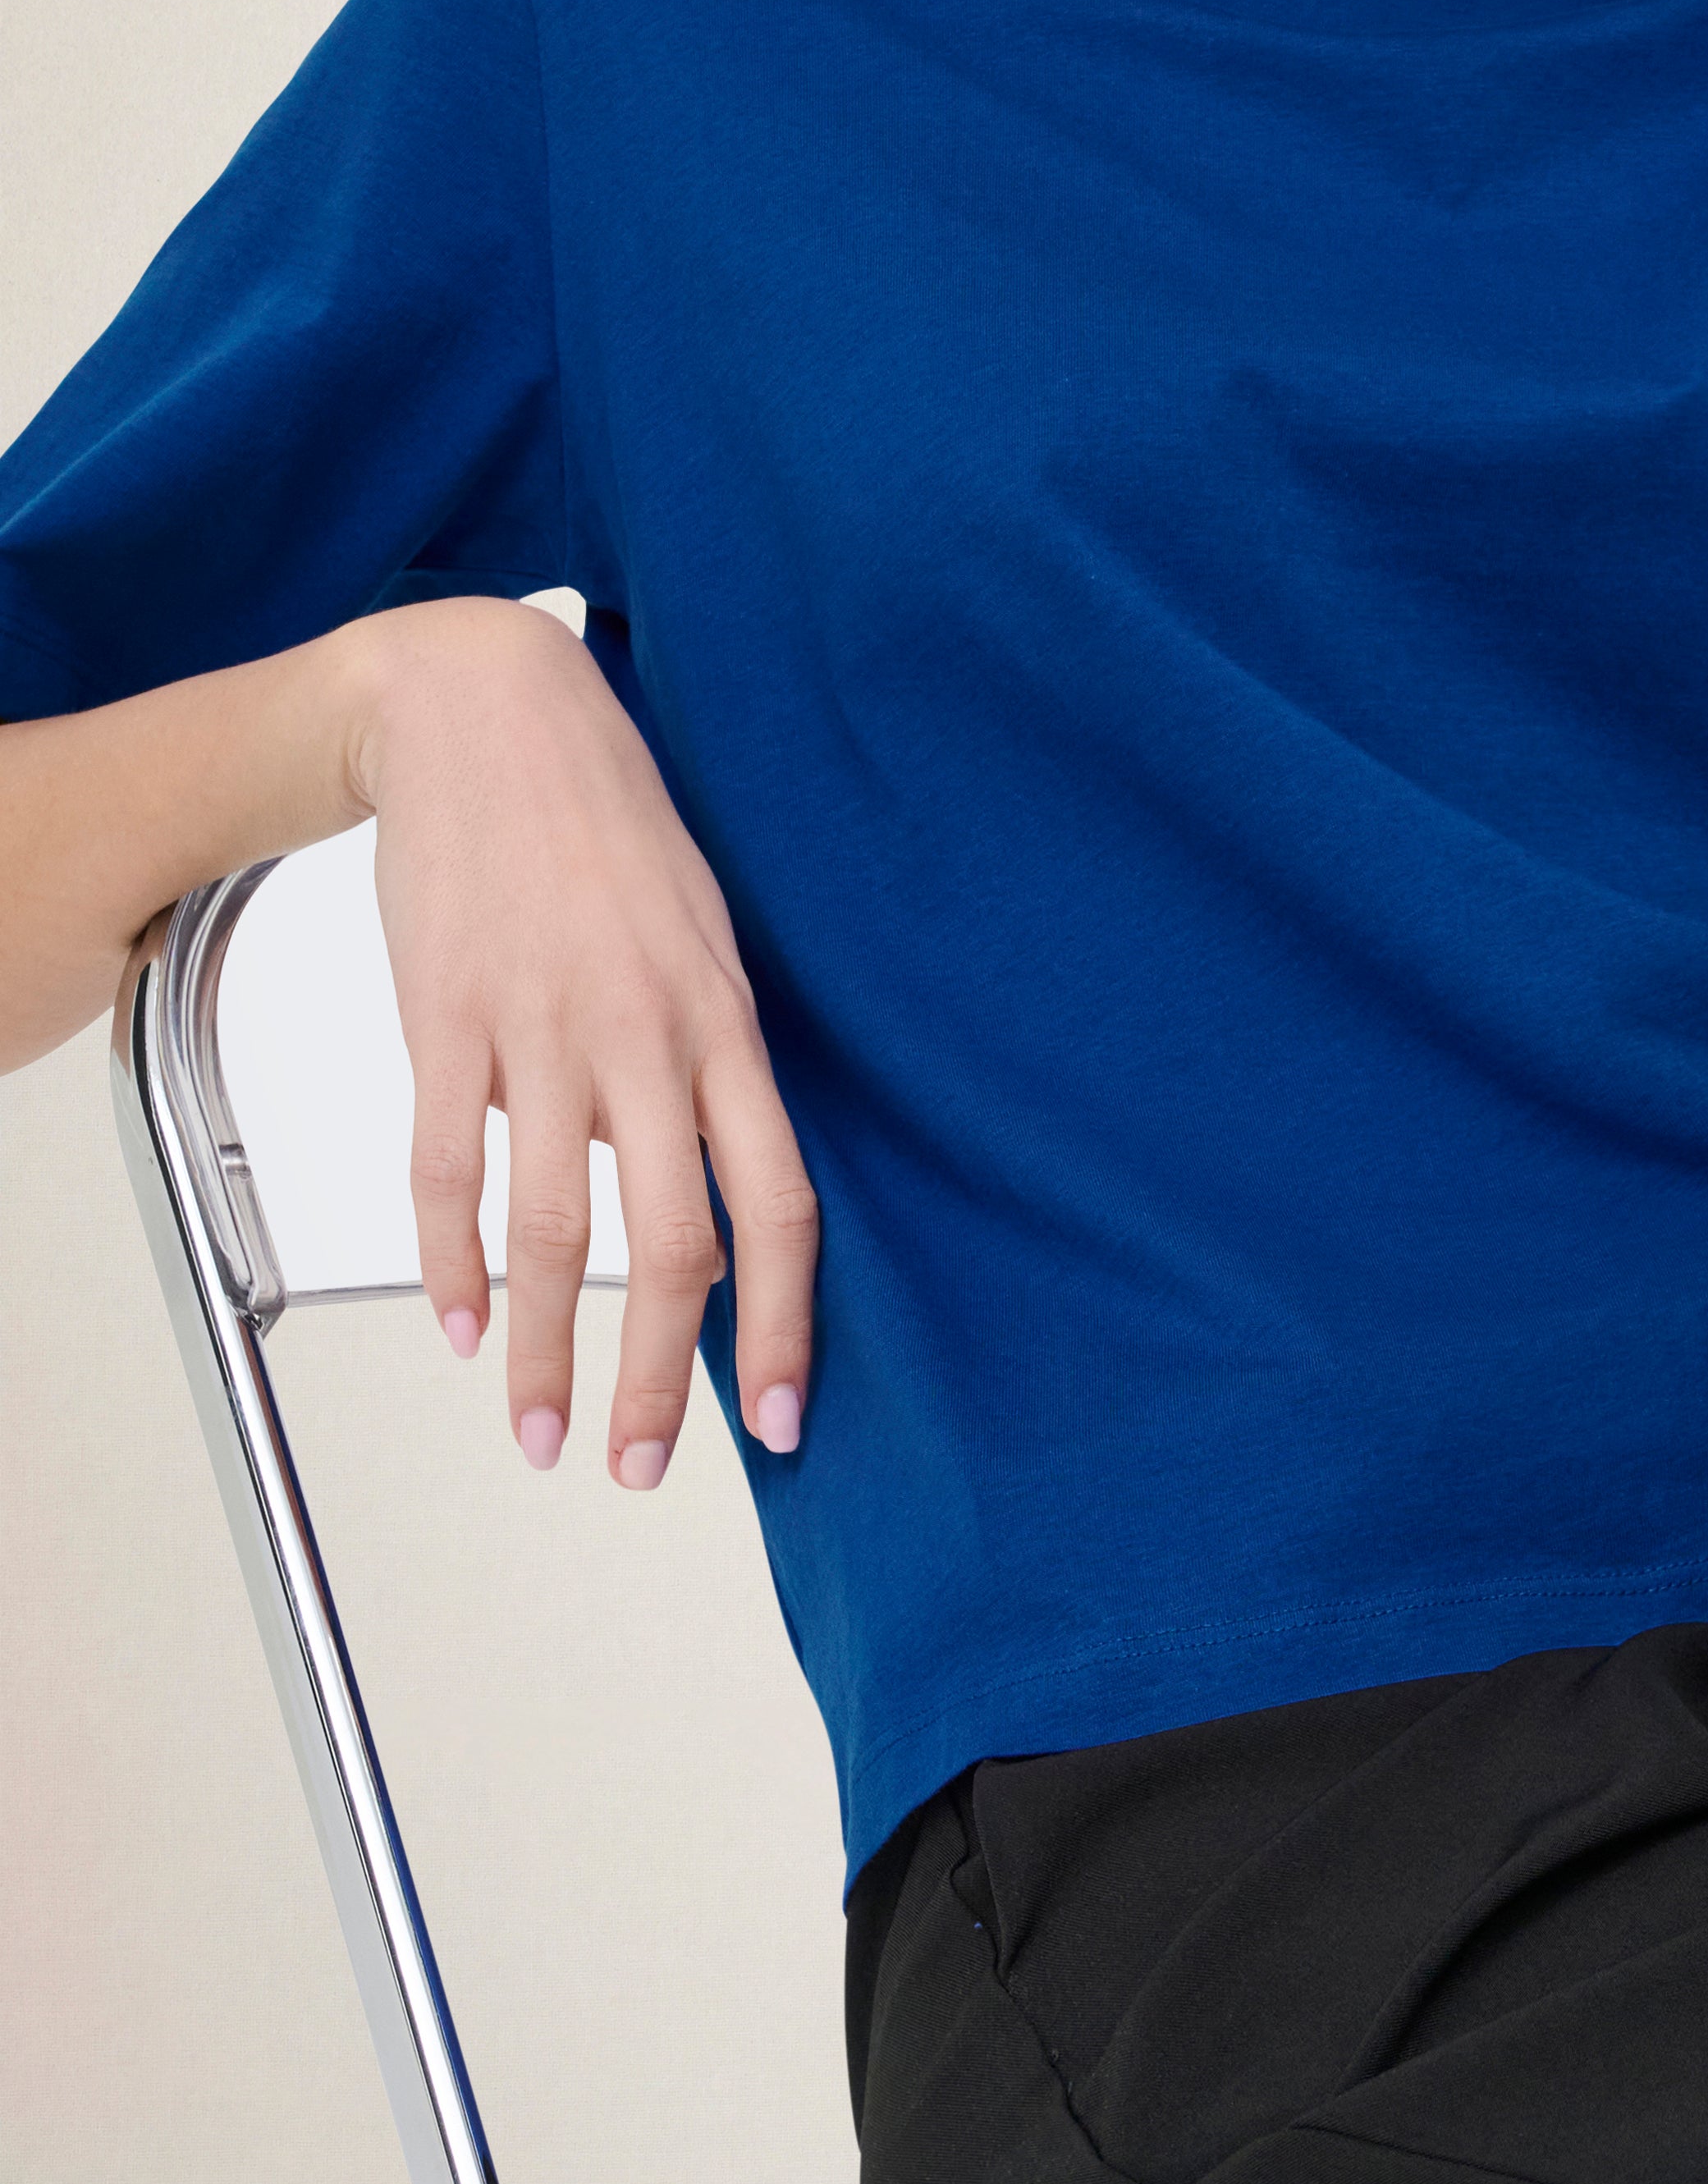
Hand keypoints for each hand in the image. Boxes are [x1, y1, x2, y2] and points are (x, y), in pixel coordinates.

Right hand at [345, 599, 815, 1484]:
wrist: (487, 713)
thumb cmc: (607, 830)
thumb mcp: (700, 939)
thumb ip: (711, 1071)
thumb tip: (718, 1212)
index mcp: (725, 1024)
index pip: (779, 1204)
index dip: (786, 1324)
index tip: (783, 1422)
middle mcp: (645, 1038)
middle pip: (669, 1246)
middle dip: (662, 1379)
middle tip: (641, 1470)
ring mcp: (541, 1029)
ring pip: (550, 1230)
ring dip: (544, 1352)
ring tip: (540, 1432)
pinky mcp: (445, 1016)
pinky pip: (446, 1167)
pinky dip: (450, 1264)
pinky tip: (458, 1326)